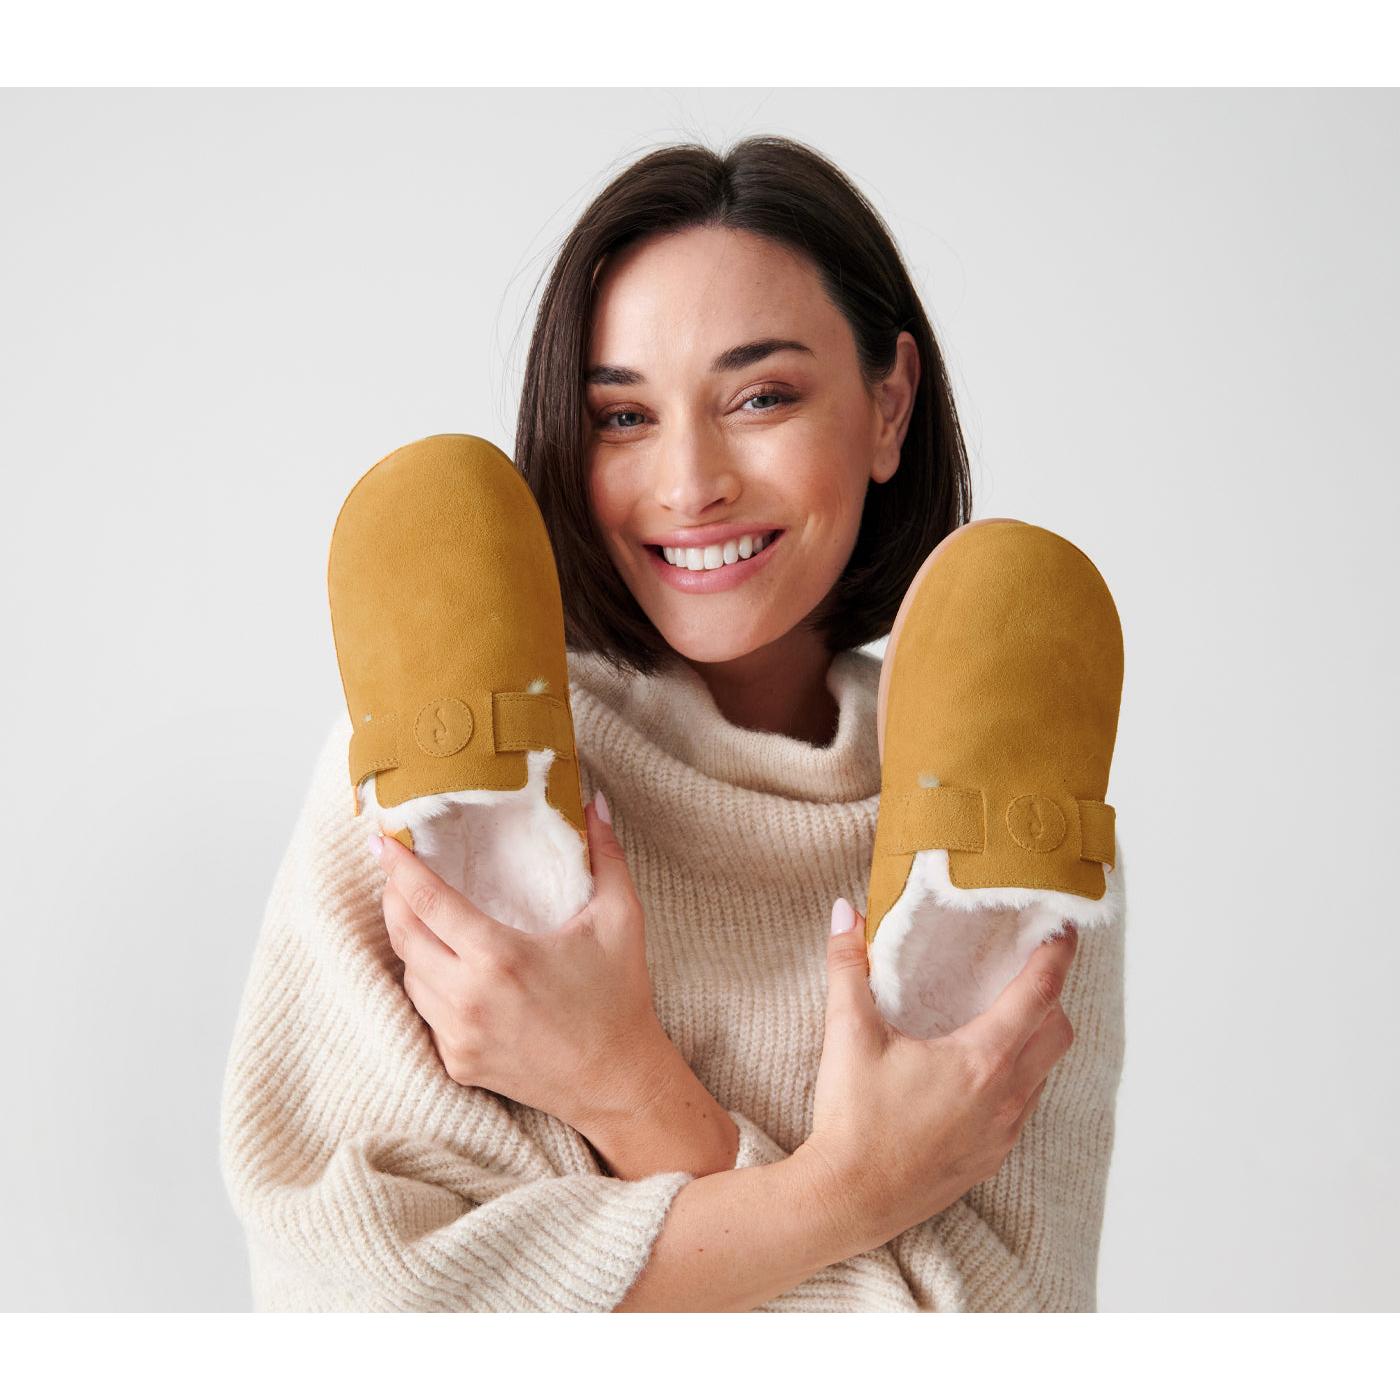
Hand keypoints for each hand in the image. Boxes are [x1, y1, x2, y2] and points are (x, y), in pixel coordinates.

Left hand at [372, 794, 675, 1137]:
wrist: (617, 1083)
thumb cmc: (619, 998)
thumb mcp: (621, 919)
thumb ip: (606, 855)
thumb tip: (595, 801)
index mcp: (500, 957)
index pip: (428, 901)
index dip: (399, 867)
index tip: (382, 841)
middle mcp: (468, 998)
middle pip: (403, 935)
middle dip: (392, 896)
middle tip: (396, 869)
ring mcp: (458, 1035)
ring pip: (409, 974)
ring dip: (410, 940)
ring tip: (421, 913)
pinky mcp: (457, 1062)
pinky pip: (425, 1011)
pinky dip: (428, 982)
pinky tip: (447, 965)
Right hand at [792, 902, 1079, 1256]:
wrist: (847, 1200)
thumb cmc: (853, 1119)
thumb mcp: (848, 1033)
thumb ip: (848, 966)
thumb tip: (845, 913)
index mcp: (981, 1060)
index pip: (1038, 994)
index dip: (1056, 956)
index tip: (1065, 929)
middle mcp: (1005, 1097)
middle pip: (1057, 1033)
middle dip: (1052, 995)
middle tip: (1030, 968)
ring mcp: (1002, 1133)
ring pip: (1042, 1073)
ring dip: (1034, 1039)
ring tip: (1003, 1014)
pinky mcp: (989, 1159)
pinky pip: (1021, 1108)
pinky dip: (1016, 1078)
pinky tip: (978, 1072)